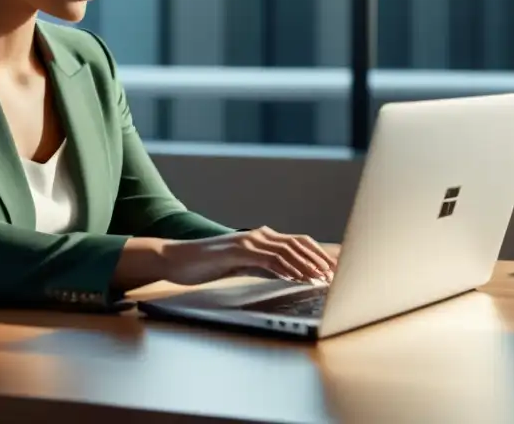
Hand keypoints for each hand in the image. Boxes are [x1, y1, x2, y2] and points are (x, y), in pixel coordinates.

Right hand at [160, 227, 336, 285]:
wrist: (178, 259)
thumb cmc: (208, 264)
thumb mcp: (242, 266)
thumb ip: (265, 267)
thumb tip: (289, 275)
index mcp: (262, 238)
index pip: (298, 243)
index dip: (318, 254)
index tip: (335, 268)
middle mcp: (259, 235)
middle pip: (299, 243)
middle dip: (320, 258)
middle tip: (336, 274)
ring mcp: (249, 241)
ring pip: (287, 250)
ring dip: (307, 264)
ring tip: (322, 278)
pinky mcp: (239, 250)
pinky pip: (269, 259)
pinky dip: (286, 268)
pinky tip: (296, 277)